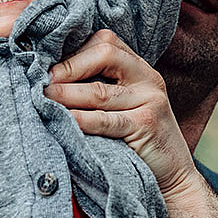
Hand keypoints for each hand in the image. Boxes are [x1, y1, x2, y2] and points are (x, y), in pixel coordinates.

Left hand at [44, 30, 212, 208]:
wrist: (174, 176)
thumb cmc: (137, 141)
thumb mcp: (122, 105)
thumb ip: (97, 87)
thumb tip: (48, 78)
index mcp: (139, 68)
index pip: (105, 42)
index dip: (73, 52)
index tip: (47, 67)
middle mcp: (148, 78)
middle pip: (104, 54)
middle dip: (68, 67)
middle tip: (42, 82)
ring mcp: (150, 100)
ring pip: (100, 91)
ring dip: (66, 94)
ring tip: (43, 99)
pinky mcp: (147, 125)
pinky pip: (107, 120)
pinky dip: (82, 119)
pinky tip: (65, 120)